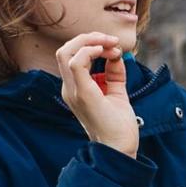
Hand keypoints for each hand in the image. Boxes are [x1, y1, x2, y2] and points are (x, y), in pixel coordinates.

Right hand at [57, 33, 138, 156]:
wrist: (120, 148)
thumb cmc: (119, 125)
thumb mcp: (117, 92)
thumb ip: (114, 73)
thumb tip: (116, 53)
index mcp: (75, 88)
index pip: (73, 55)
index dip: (93, 44)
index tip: (116, 47)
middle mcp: (69, 88)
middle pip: (65, 50)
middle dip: (90, 38)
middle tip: (113, 41)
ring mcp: (73, 91)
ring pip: (66, 52)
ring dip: (90, 41)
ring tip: (111, 44)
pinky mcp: (82, 94)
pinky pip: (76, 63)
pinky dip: (90, 51)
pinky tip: (105, 52)